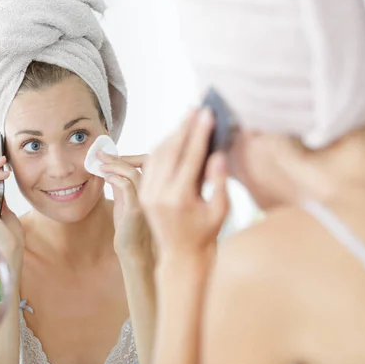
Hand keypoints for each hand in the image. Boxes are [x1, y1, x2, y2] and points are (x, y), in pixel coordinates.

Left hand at [98, 152, 151, 258]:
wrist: (132, 252)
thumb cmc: (128, 228)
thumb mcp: (124, 201)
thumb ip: (120, 185)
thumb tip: (110, 167)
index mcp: (153, 188)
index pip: (146, 161)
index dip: (128, 155)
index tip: (108, 153)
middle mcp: (153, 192)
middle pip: (144, 161)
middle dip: (122, 156)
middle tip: (102, 153)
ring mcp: (145, 200)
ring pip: (134, 172)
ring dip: (115, 164)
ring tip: (101, 163)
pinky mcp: (136, 210)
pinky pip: (127, 186)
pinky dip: (116, 178)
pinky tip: (105, 177)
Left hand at [139, 108, 228, 258]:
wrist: (181, 255)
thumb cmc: (206, 233)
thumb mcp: (220, 211)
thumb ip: (218, 182)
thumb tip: (217, 154)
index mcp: (179, 199)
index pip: (189, 158)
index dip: (199, 134)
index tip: (206, 114)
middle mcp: (159, 194)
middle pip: (170, 151)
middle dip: (184, 128)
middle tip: (195, 108)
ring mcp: (148, 194)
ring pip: (157, 154)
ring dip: (172, 135)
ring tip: (187, 119)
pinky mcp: (144, 193)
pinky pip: (151, 163)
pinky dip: (163, 148)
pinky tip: (175, 138)